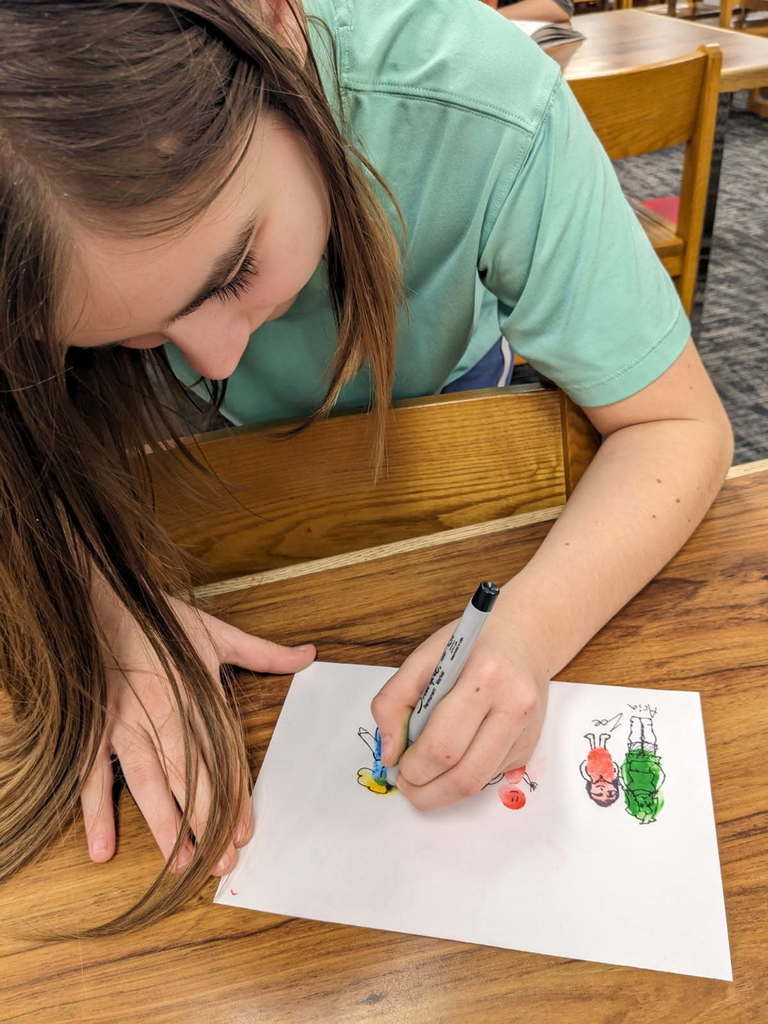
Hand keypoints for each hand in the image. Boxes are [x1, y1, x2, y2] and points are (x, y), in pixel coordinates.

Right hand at [80, 591, 314, 873]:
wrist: (99, 600)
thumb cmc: (157, 619)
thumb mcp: (216, 631)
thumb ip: (263, 651)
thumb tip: (309, 653)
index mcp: (195, 695)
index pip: (221, 755)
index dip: (235, 794)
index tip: (247, 829)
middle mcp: (163, 715)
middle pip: (189, 779)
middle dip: (206, 824)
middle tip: (221, 865)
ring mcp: (124, 725)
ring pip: (147, 784)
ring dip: (164, 826)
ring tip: (180, 866)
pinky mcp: (93, 730)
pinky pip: (93, 776)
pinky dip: (95, 811)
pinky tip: (102, 848)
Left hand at [371, 612, 547, 810]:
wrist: (524, 637)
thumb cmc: (470, 645)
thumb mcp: (423, 657)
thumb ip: (394, 700)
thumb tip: (390, 754)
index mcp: (485, 677)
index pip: (443, 745)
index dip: (413, 767)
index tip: (397, 765)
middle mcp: (514, 707)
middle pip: (465, 776)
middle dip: (426, 791)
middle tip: (406, 783)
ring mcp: (527, 732)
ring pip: (478, 784)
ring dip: (442, 792)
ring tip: (422, 778)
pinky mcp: (530, 748)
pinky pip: (488, 776)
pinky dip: (462, 777)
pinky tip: (453, 758)